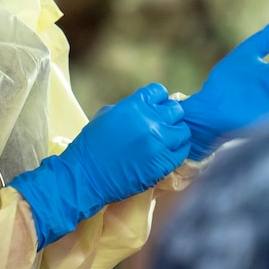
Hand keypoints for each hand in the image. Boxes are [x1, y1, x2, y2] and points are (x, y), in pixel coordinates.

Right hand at [9, 83, 189, 248]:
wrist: (85, 175)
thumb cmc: (92, 145)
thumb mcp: (107, 115)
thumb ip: (130, 107)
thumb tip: (146, 107)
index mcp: (134, 105)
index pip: (159, 92)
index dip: (157, 100)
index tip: (154, 109)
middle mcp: (150, 120)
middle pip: (176, 110)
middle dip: (170, 116)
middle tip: (162, 126)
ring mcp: (158, 143)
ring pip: (183, 131)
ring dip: (176, 134)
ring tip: (166, 142)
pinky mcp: (162, 163)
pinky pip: (181, 152)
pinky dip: (177, 151)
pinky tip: (168, 154)